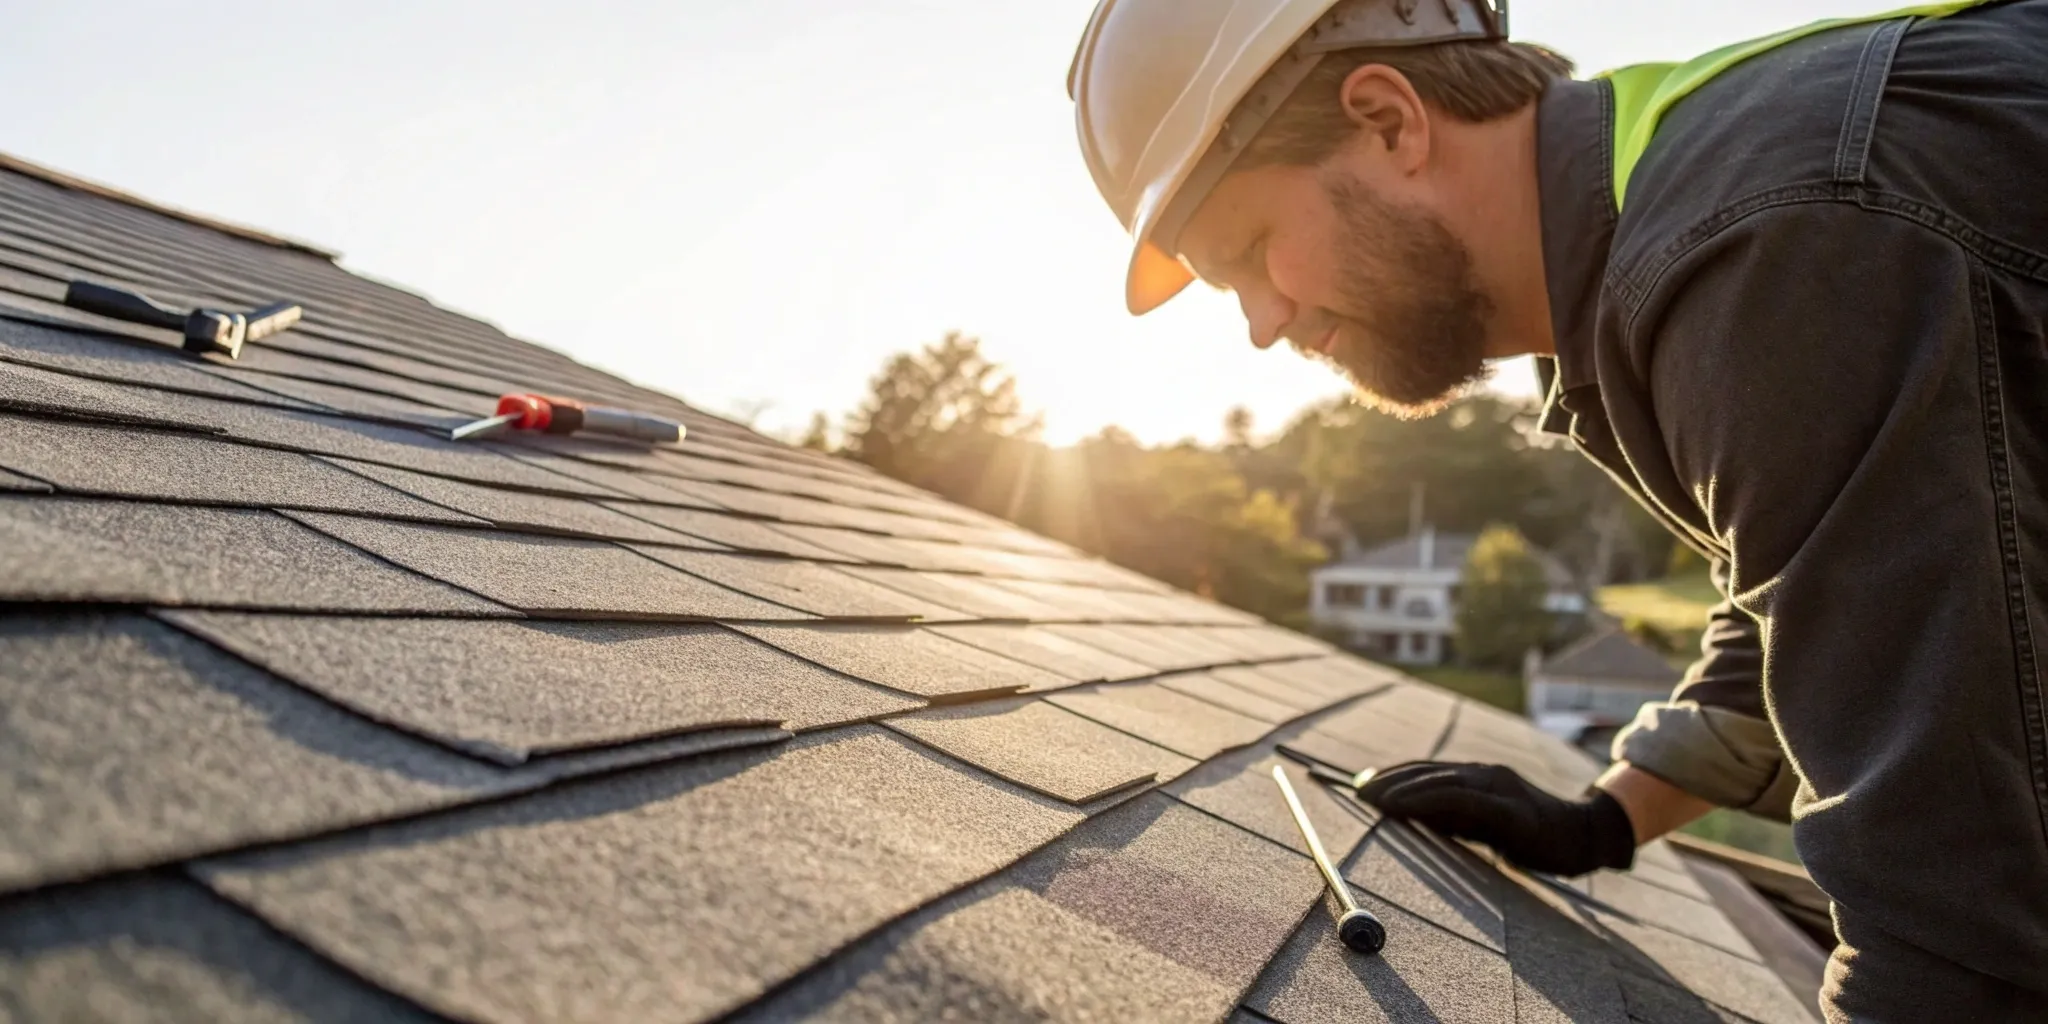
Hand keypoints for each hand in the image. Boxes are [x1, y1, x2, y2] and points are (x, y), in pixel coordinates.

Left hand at [1356, 761, 1637, 876]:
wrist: (1583, 838)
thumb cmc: (1531, 836)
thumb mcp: (1484, 826)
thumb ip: (1453, 819)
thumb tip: (1412, 820)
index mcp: (1480, 776)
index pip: (1429, 770)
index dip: (1394, 775)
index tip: (1362, 784)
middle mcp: (1486, 773)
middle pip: (1428, 770)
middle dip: (1389, 779)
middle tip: (1356, 789)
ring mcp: (1499, 786)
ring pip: (1441, 780)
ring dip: (1402, 788)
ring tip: (1372, 797)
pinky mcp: (1508, 806)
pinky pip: (1461, 798)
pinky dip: (1428, 798)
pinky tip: (1405, 806)